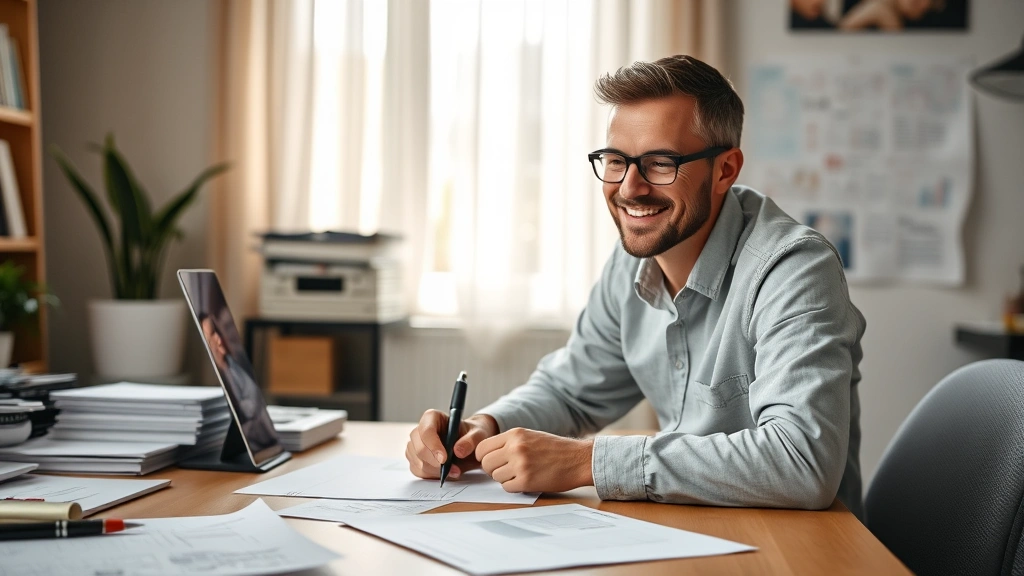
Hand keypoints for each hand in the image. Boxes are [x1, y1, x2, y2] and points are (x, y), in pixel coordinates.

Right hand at [406, 411, 498, 479]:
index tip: (445, 459)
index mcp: (432, 417)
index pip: (426, 430)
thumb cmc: (471, 435)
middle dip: (435, 462)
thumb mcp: (478, 434)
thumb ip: (471, 440)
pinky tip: (445, 472)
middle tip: (454, 469)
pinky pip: (418, 471)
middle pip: (419, 448)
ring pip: (418, 462)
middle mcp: (420, 430)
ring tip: (454, 470)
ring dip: (436, 471)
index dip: (433, 445)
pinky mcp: (415, 459)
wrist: (469, 444)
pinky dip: (432, 475)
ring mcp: (415, 445)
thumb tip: (458, 451)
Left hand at [475, 428, 593, 493]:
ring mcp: (520, 464)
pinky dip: (514, 487)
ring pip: (495, 477)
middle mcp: (515, 447)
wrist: (579, 459)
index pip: (482, 448)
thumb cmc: (556, 449)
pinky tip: (527, 481)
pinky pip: (507, 487)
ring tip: (520, 474)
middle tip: (506, 470)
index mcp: (515, 434)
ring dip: (505, 479)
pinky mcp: (527, 481)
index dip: (484, 457)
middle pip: (486, 463)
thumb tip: (489, 456)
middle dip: (493, 470)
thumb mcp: (530, 436)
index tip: (492, 461)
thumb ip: (510, 443)